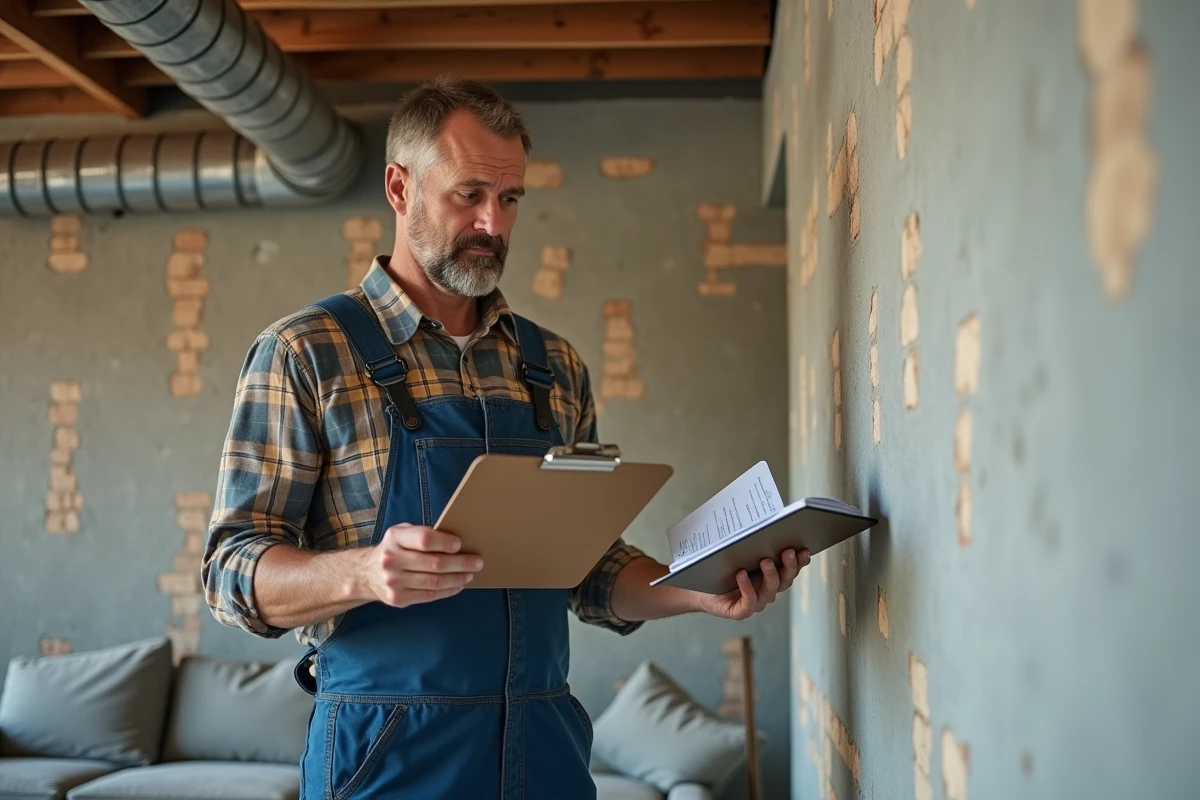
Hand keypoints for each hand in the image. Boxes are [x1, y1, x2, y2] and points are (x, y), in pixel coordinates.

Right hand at [362, 523, 482, 607]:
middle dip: (461, 563)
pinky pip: (429, 595)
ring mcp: (393, 581)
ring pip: (434, 581)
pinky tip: (458, 585)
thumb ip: (422, 534)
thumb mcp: (401, 533)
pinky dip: (448, 590)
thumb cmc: (394, 549)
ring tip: (470, 574)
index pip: (424, 539)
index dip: (444, 542)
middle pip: (434, 563)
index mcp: (395, 538)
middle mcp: (391, 559)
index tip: (460, 545)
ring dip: (457, 578)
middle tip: (477, 562)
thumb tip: (456, 541)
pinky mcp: (398, 599)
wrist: (366, 574)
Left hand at [695, 548, 809, 620]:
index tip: (804, 548)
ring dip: (770, 575)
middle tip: (787, 551)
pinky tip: (741, 574)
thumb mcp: (736, 553)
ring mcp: (755, 602)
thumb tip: (759, 521)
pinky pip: (749, 601)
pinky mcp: (741, 611)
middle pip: (785, 580)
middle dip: (789, 565)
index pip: (790, 569)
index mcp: (770, 576)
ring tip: (765, 560)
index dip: (800, 561)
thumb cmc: (719, 569)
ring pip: (770, 591)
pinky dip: (747, 587)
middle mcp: (766, 590)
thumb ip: (750, 543)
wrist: (699, 589)